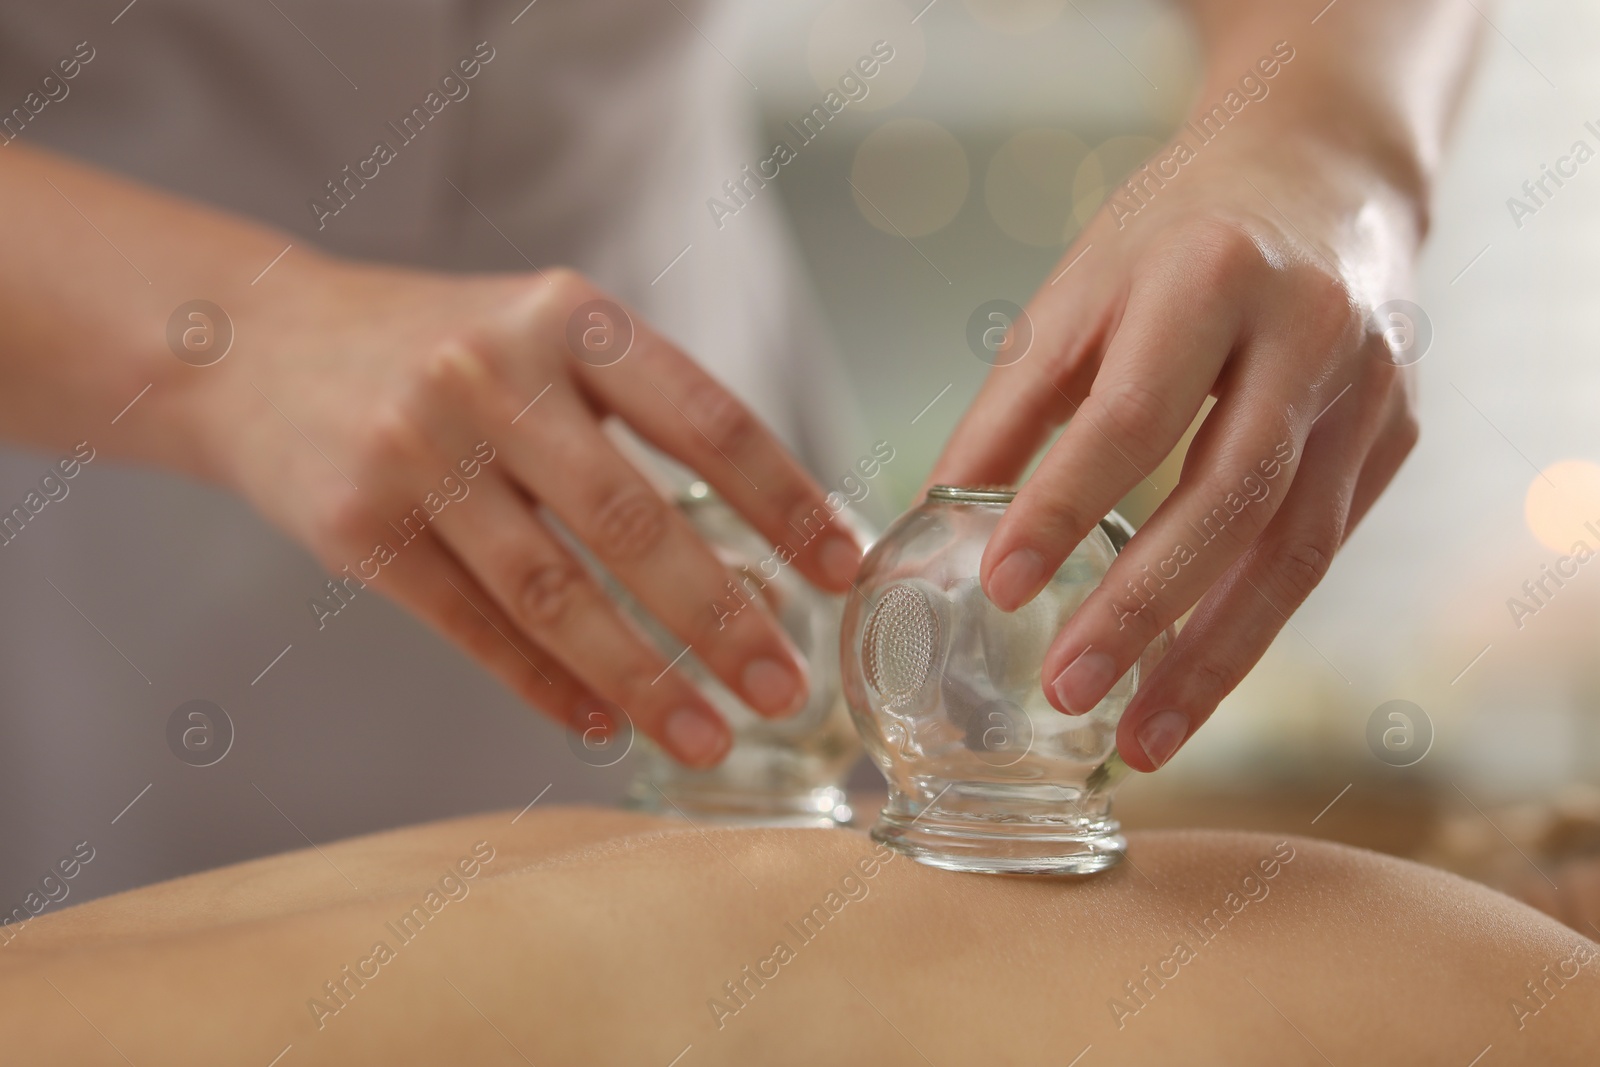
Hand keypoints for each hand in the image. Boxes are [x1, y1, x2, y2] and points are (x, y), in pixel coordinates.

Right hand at [193, 259, 863, 766]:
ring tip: (713, 738)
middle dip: (724, 618)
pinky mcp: (356, 530)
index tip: (844, 569)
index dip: (787, 500)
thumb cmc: (438, 346)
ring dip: (645, 679)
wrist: (253, 343)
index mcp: (567, 320)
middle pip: (633, 523)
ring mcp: (418, 455)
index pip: (706, 419)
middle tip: (788, 688)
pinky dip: (547, 687)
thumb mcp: (543, 332)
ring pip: (555, 594)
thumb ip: (637, 409)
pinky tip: (606, 727)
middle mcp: (492, 378)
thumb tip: (767, 534)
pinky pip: (474, 628)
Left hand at [931, 125, 1422, 771]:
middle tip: (1068, 692)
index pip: (1132, 413)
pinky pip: (1322, 547)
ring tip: (1140, 739)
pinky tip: (1196, 680)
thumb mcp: (1078, 293)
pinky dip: (1254, 622)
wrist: (1319, 172)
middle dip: (1144, 610)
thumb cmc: (1174, 236)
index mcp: (1210, 276)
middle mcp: (1308, 331)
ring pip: (1294, 548)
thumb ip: (1012, 408)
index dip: (1065, 506)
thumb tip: (936, 516)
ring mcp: (1370, 387)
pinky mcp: (1395, 433)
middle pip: (1229, 497)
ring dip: (1214, 657)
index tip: (1001, 588)